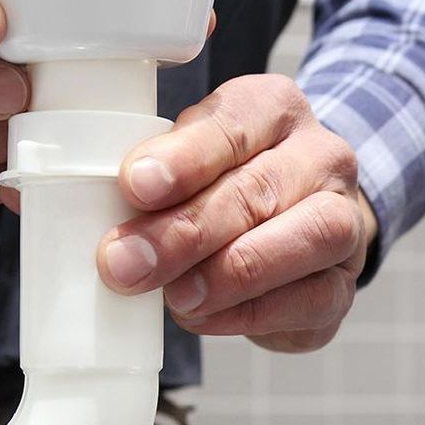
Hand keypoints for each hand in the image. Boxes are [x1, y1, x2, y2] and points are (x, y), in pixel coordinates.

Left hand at [96, 74, 377, 352]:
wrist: (301, 225)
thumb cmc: (227, 185)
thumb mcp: (188, 159)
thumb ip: (149, 176)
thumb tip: (80, 214)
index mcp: (275, 108)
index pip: (232, 124)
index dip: (183, 158)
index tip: (134, 186)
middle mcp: (322, 157)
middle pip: (259, 189)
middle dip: (186, 231)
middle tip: (125, 263)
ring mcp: (345, 221)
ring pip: (304, 239)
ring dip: (229, 273)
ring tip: (175, 297)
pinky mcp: (343, 284)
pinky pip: (309, 299)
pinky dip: (249, 312)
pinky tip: (203, 316)